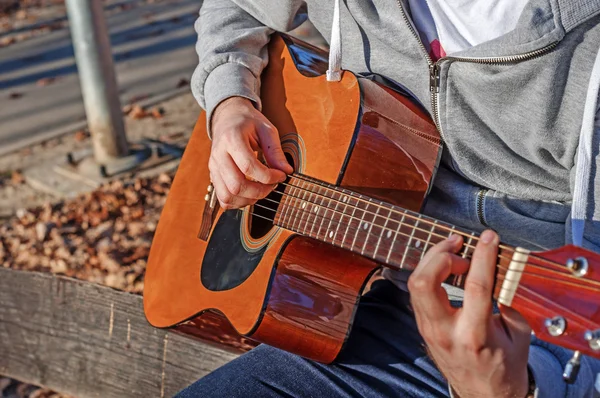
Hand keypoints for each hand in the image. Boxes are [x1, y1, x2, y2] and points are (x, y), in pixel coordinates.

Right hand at [209, 97, 292, 208]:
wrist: (228, 118)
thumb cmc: (248, 123)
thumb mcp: (266, 130)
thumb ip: (276, 151)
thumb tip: (286, 171)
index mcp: (231, 139)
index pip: (249, 166)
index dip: (269, 176)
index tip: (281, 175)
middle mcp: (219, 155)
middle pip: (237, 185)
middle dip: (260, 191)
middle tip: (273, 185)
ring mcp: (214, 167)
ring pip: (228, 196)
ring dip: (249, 199)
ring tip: (262, 190)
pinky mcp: (214, 176)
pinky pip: (222, 199)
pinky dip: (238, 203)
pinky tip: (250, 194)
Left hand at [408, 231, 530, 397]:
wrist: (483, 396)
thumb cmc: (503, 367)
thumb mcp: (520, 337)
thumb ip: (511, 302)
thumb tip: (501, 269)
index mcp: (474, 335)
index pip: (474, 286)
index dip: (481, 256)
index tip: (488, 237)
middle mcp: (445, 332)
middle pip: (423, 283)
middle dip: (439, 255)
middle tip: (460, 247)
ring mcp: (428, 330)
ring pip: (415, 284)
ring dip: (433, 261)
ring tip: (455, 254)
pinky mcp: (422, 327)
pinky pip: (417, 292)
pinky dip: (430, 273)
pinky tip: (446, 268)